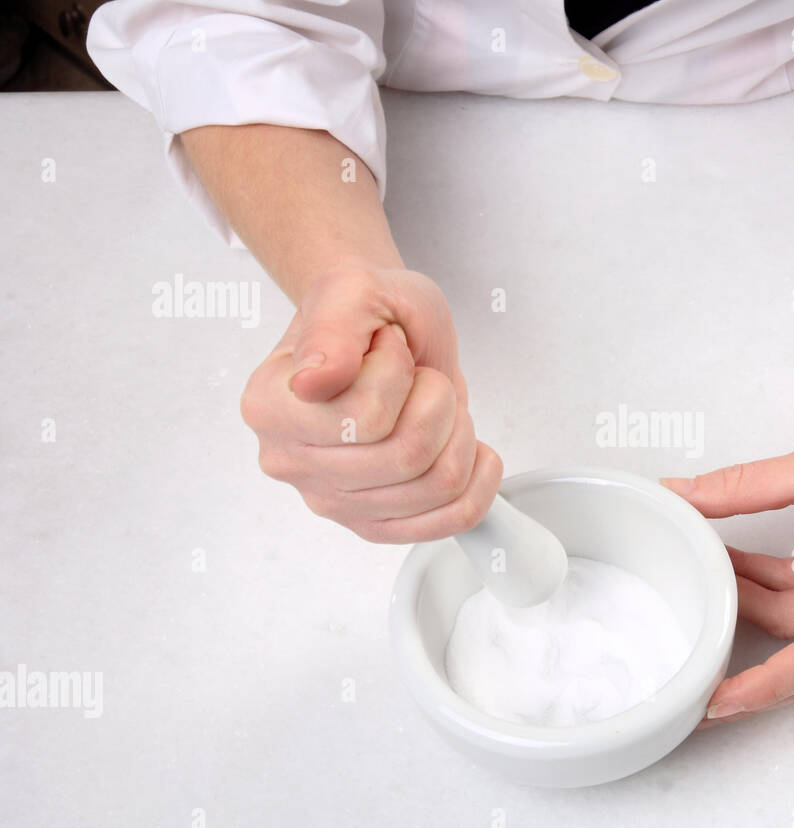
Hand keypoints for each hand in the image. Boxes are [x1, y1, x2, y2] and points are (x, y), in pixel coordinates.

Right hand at [240, 265, 500, 541]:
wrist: (385, 332)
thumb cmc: (369, 313)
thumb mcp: (354, 291)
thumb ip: (332, 330)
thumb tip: (311, 381)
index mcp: (269, 406)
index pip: (365, 418)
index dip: (397, 373)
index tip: (385, 348)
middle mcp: (289, 462)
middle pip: (408, 456)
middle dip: (437, 402)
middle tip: (419, 377)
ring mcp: (332, 502)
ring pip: (437, 486)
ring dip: (458, 433)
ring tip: (436, 406)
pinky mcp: (374, 525)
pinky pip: (451, 520)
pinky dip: (479, 481)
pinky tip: (471, 448)